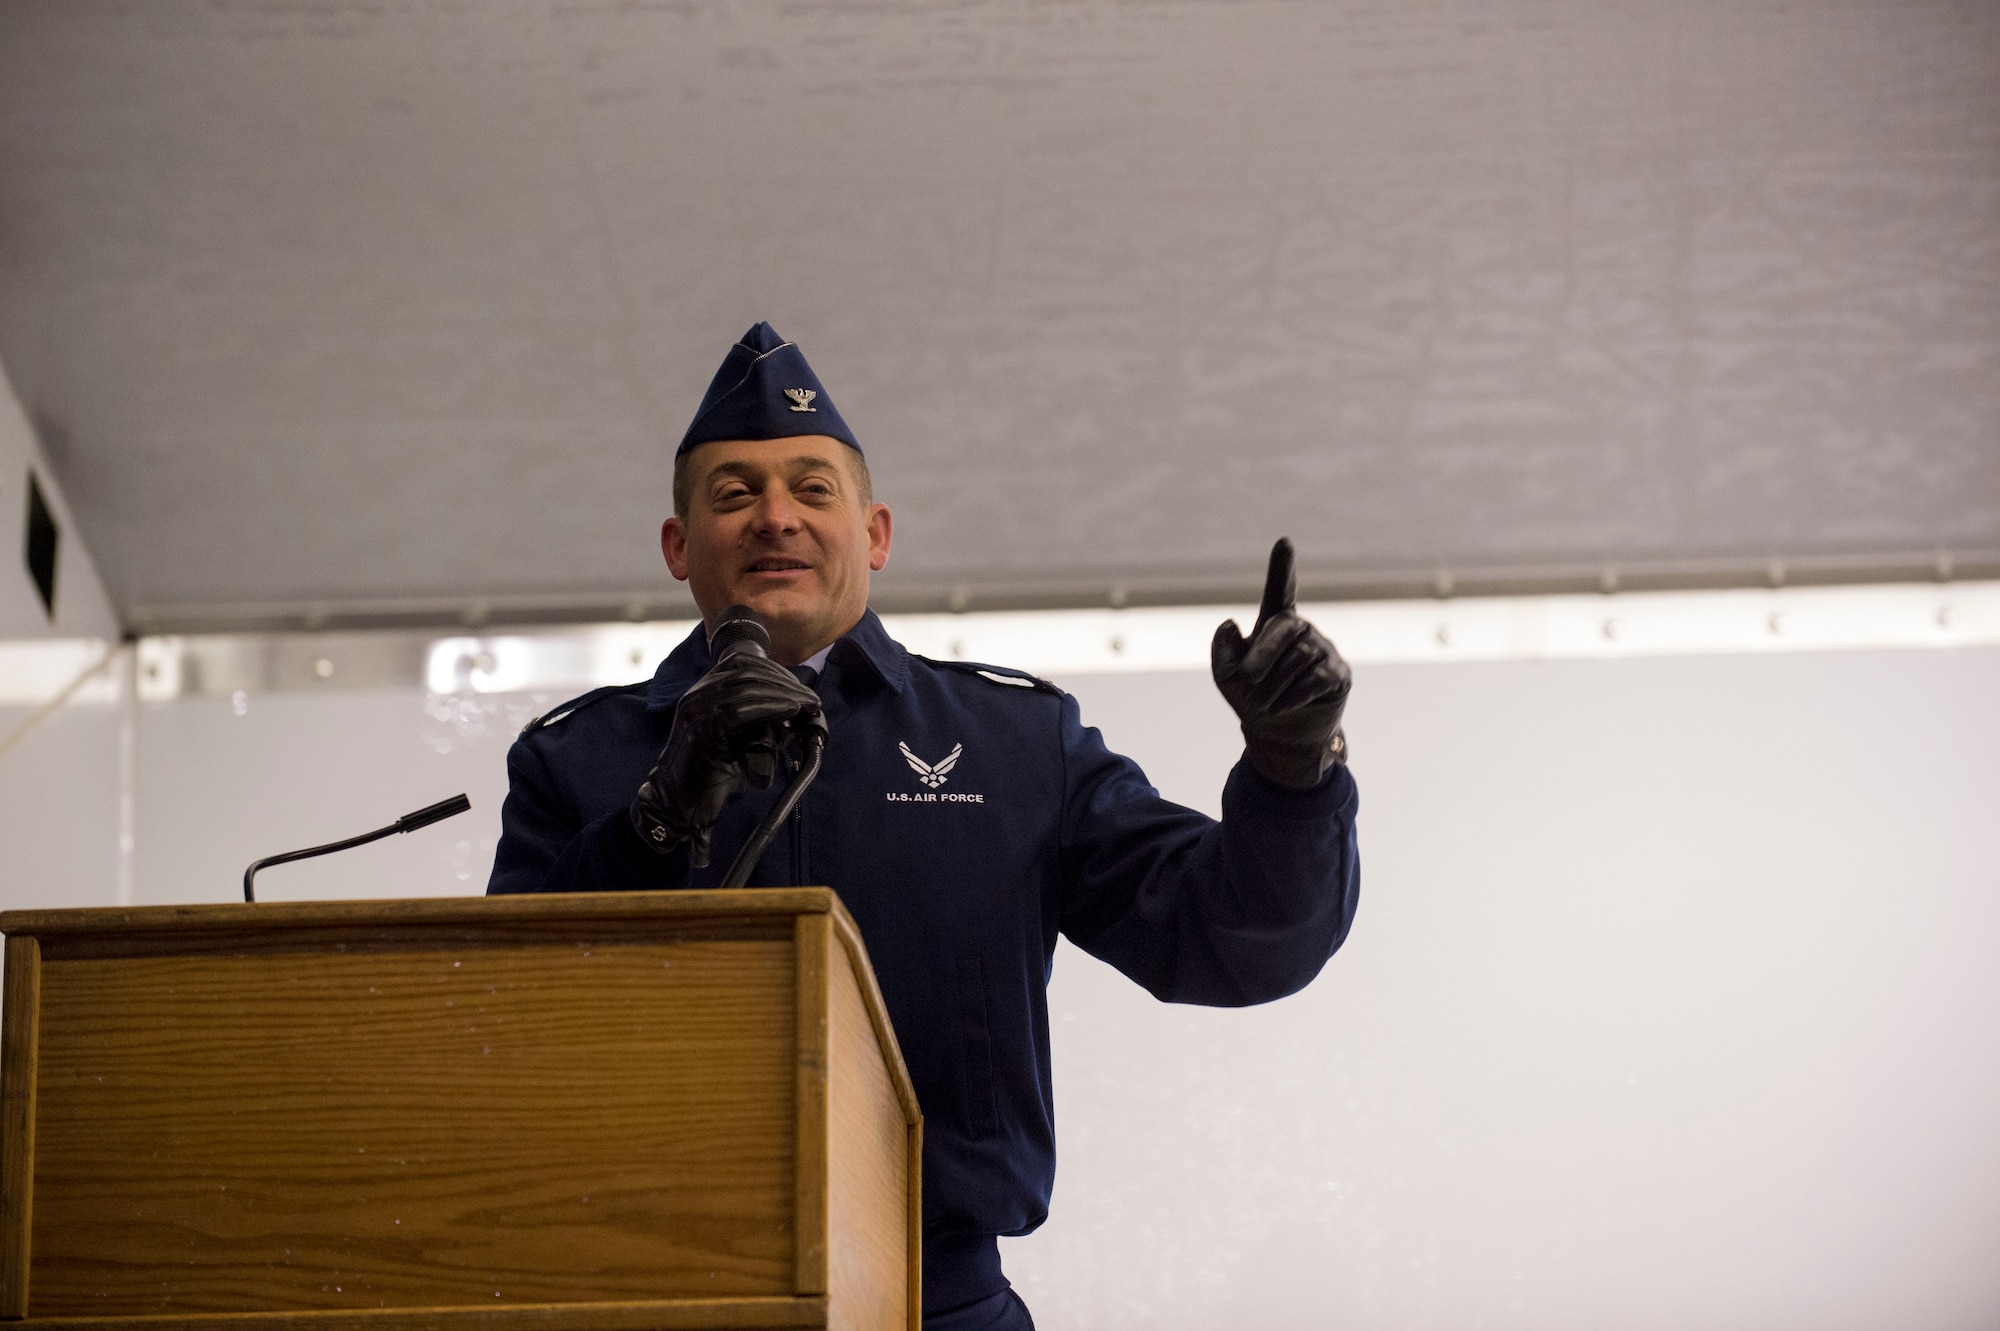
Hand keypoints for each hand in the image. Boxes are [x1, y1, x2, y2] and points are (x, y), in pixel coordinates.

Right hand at [631, 653, 823, 865]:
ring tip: (808, 705)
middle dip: (786, 683)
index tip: (801, 686)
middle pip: (747, 672)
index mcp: (703, 690)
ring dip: (784, 694)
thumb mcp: (743, 736)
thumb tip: (803, 707)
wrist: (681, 803)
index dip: (776, 670)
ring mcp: (695, 711)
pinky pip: (739, 712)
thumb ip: (765, 718)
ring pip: (745, 688)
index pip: (742, 662)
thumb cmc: (714, 772)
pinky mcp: (700, 731)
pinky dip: (770, 708)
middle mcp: (696, 695)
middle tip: (812, 698)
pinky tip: (791, 712)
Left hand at [1211, 538, 1350, 787]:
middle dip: (1262, 654)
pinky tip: (1284, 707)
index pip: (1281, 590)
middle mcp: (1302, 630)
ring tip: (1267, 703)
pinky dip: (1292, 696)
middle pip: (1285, 626)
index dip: (1283, 567)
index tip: (1285, 541)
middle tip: (1246, 680)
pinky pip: (1316, 678)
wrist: (1280, 736)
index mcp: (1275, 623)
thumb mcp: (1227, 676)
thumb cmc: (1252, 698)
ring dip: (1274, 685)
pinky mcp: (1339, 674)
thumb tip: (1230, 622)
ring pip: (1299, 657)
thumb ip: (1222, 650)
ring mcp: (1324, 650)